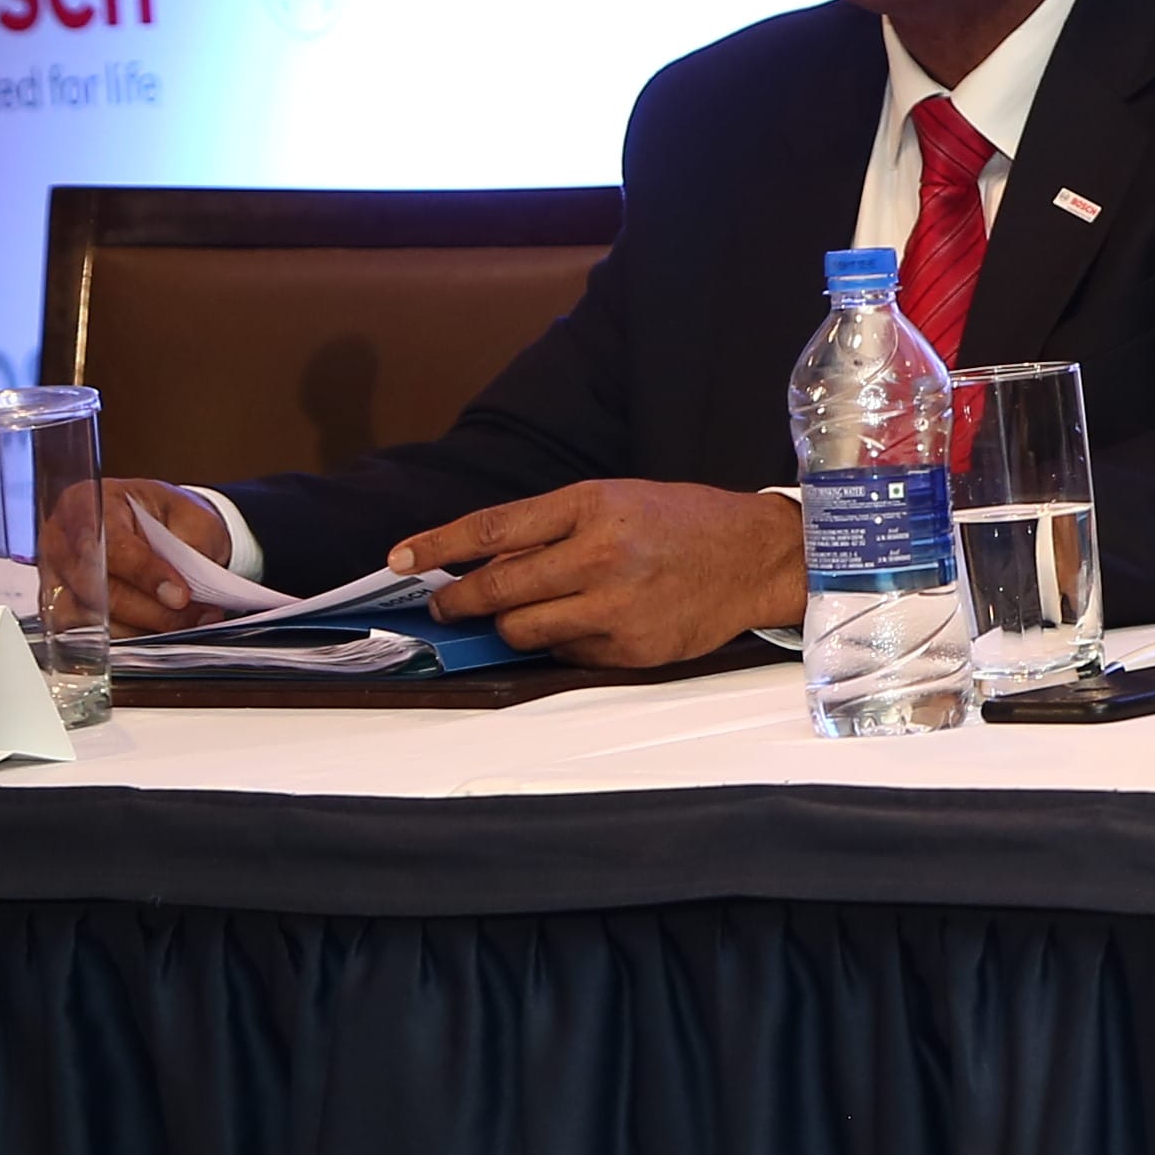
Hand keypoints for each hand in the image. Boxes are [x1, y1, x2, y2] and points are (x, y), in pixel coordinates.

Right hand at [60, 475, 250, 632]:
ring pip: (92, 618)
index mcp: (91, 503)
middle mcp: (61, 539)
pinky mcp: (58, 606)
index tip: (180, 596)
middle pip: (98, 588)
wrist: (155, 527)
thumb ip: (192, 544)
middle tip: (196, 617)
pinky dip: (128, 636)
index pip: (110, 544)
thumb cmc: (166, 518)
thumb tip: (193, 585)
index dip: (146, 573)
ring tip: (186, 623)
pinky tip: (158, 630)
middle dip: (152, 610)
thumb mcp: (191, 516)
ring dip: (143, 627)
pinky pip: (87, 635)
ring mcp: (54, 576)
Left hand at [388, 480, 809, 668]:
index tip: (399, 559)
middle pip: (497, 588)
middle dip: (458, 600)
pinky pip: (566, 654)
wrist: (755, 556)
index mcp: (592, 506)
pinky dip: (561, 642)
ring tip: (522, 614)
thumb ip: (551, 527)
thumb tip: (482, 564)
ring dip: (509, 625)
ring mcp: (617, 606)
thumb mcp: (615, 500)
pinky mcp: (631, 648)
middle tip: (446, 604)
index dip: (437, 546)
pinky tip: (584, 624)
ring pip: (522, 630)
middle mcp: (601, 555)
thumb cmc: (681, 523)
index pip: (492, 530)